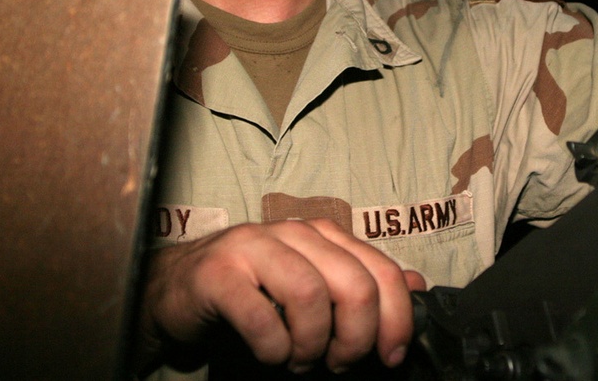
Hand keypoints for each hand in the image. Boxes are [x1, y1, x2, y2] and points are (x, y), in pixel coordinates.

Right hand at [133, 219, 426, 374]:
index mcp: (324, 234)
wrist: (179, 285)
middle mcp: (293, 233)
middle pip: (354, 284)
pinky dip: (273, 347)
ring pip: (310, 296)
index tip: (390, 357)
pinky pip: (259, 317)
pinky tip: (270, 354)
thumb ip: (363, 282)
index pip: (381, 271)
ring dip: (311, 345)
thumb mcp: (315, 283)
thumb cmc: (254, 290)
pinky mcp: (218, 272)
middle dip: (356, 339)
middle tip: (338, 363)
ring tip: (298, 359)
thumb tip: (417, 286)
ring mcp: (253, 247)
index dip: (396, 320)